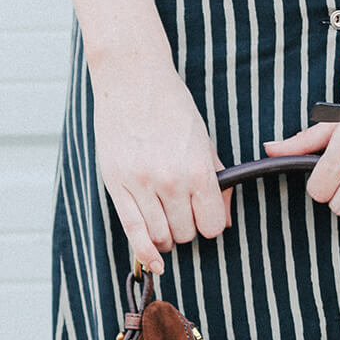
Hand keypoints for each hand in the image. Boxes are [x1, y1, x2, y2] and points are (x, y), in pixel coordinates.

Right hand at [90, 53, 231, 275]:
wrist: (133, 78)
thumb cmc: (171, 105)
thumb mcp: (203, 140)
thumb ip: (216, 181)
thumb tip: (223, 218)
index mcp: (197, 169)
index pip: (211, 224)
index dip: (210, 224)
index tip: (204, 216)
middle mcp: (171, 181)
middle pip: (186, 233)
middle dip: (187, 228)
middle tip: (183, 212)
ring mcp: (141, 184)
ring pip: (160, 237)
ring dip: (166, 237)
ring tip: (166, 221)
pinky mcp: (116, 184)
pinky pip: (132, 232)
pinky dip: (144, 252)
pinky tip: (153, 260)